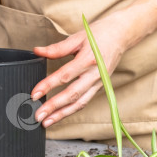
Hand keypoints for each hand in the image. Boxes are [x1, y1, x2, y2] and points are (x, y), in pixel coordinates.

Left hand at [31, 12, 137, 127]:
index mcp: (88, 60)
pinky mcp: (100, 87)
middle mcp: (95, 74)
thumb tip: (37, 51)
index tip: (35, 94)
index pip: (65, 76)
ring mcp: (99, 82)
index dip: (48, 86)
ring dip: (62, 115)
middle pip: (72, 95)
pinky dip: (71, 110)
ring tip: (46, 122)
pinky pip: (84, 101)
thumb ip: (57, 48)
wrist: (121, 35)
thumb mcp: (77, 37)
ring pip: (79, 103)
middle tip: (38, 116)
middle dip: (54, 107)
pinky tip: (59, 115)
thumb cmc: (99, 34)